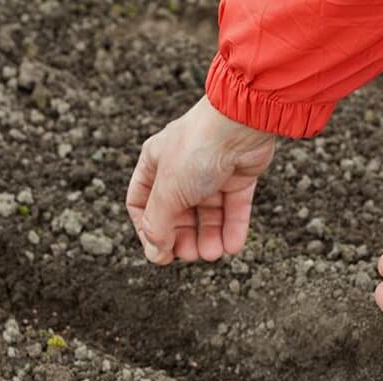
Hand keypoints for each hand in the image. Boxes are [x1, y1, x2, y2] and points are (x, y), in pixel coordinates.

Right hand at [126, 97, 275, 264]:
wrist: (240, 124)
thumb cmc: (197, 149)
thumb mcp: (168, 192)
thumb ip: (159, 225)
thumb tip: (155, 253)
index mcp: (155, 164)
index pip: (142, 203)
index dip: (148, 230)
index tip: (159, 251)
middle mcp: (182, 167)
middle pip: (177, 213)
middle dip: (183, 237)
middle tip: (190, 255)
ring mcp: (211, 172)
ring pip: (207, 213)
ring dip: (209, 237)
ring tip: (213, 254)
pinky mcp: (238, 176)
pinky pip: (233, 208)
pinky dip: (233, 228)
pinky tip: (232, 246)